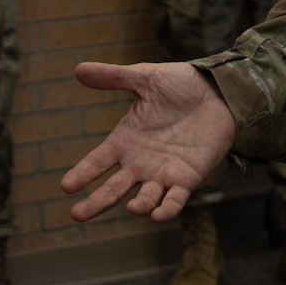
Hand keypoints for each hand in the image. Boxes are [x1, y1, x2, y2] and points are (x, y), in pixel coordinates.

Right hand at [61, 62, 237, 222]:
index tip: (67, 186)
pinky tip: (159, 215)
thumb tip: (78, 69)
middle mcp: (140, 162)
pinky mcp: (187, 178)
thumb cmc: (180, 84)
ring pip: (146, 199)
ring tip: (133, 208)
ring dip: (139, 206)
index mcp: (125, 140)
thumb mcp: (145, 77)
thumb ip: (114, 77)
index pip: (98, 161)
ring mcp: (163, 173)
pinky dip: (167, 209)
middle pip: (114, 188)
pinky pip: (175, 200)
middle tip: (77, 215)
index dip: (83, 173)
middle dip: (97, 202)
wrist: (218, 90)